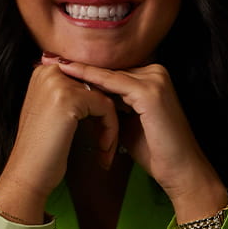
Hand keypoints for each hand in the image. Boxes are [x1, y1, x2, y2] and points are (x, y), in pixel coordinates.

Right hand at [0, 54, 120, 222]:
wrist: (27, 174)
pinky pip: (106, 108)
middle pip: (98, 88)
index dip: (100, 107)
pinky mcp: (69, 98)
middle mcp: (49, 71)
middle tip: (107, 144)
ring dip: (110, 127)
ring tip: (105, 150)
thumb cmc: (42, 150)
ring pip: (105, 99)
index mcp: (45, 71)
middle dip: (107, 117)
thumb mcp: (54, 113)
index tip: (104, 130)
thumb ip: (72, 96)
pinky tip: (102, 150)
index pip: (88, 81)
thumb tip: (103, 89)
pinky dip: (110, 131)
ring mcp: (58, 83)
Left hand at [55, 59, 227, 221]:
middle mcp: (156, 72)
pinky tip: (68, 75)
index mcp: (152, 77)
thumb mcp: (128, 122)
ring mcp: (155, 79)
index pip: (111, 71)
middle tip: (47, 58)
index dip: (83, 70)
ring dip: (79, 70)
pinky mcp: (150, 92)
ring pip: (108, 73)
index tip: (55, 64)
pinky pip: (112, 83)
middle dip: (78, 66)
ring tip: (52, 63)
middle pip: (109, 68)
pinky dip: (89, 80)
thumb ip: (112, 106)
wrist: (180, 170)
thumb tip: (85, 98)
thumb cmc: (155, 151)